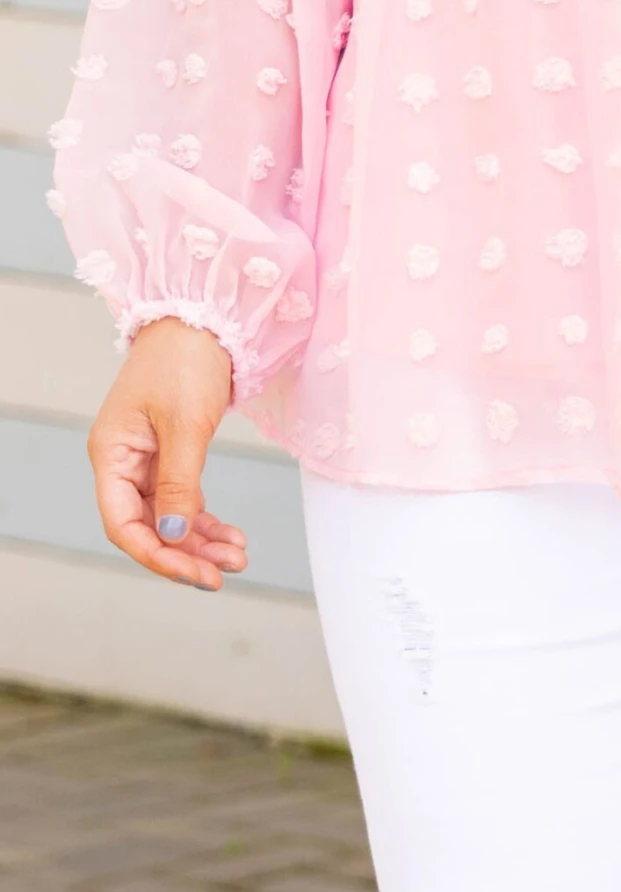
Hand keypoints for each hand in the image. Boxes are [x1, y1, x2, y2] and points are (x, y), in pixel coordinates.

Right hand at [87, 317, 245, 591]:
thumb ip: (179, 485)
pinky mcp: (171, 450)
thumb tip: (174, 537)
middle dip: (185, 554)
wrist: (207, 316)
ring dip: (200, 541)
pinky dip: (206, 519)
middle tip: (224, 574)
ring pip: (169, 516)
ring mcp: (146, 457)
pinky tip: (231, 536)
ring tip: (237, 558)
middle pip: (147, 526)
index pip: (123, 524)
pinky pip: (184, 499)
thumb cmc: (187, 360)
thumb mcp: (185, 425)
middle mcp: (123, 460)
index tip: (196, 574)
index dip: (157, 555)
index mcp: (111, 454)